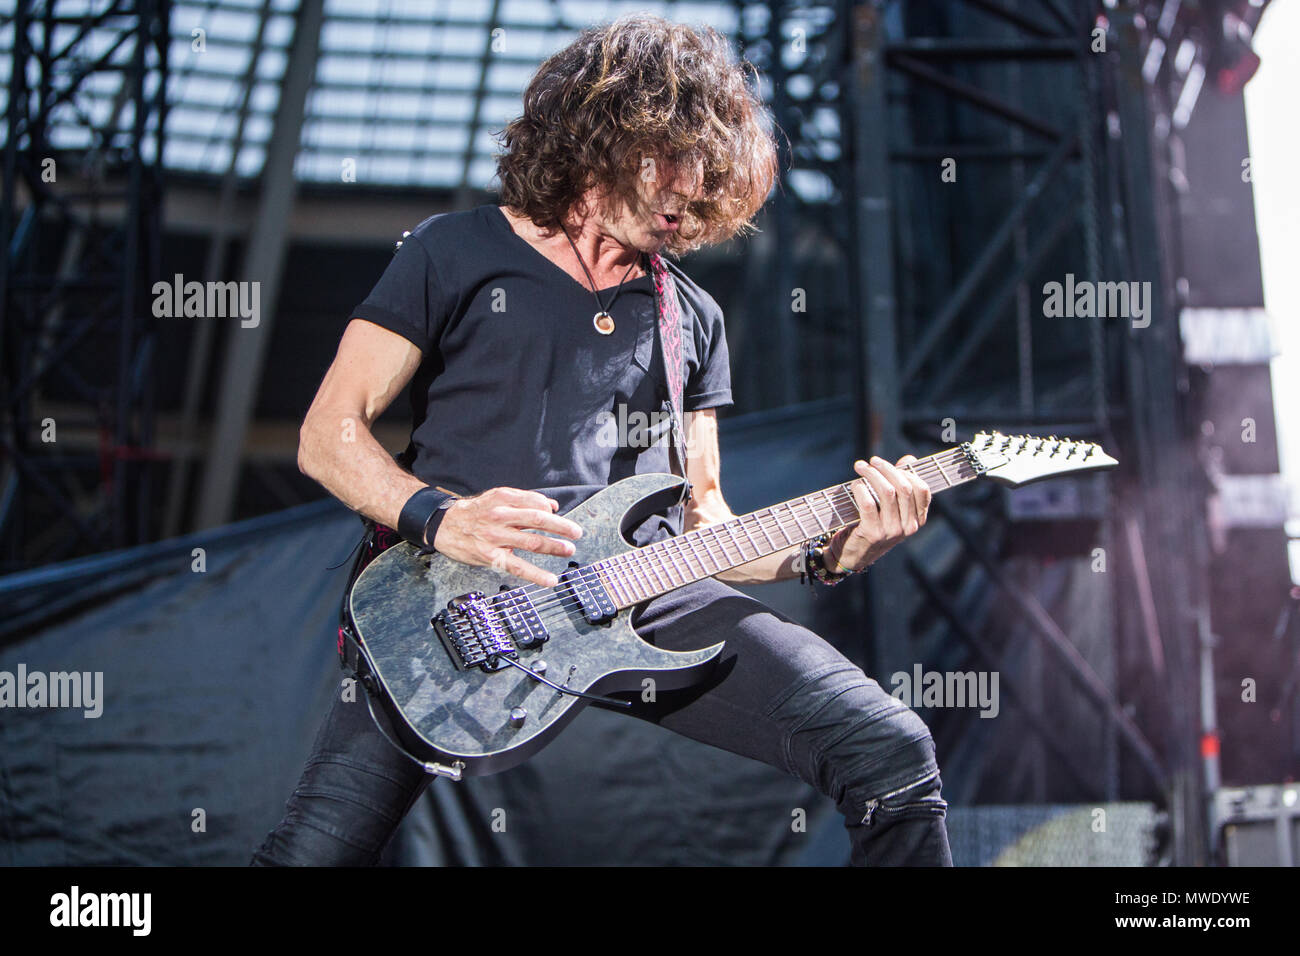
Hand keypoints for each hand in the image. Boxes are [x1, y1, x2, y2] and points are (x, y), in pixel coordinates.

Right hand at [432, 487, 582, 587]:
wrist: (444, 525)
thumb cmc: (475, 513)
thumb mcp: (497, 498)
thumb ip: (524, 500)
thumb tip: (551, 505)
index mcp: (503, 499)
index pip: (535, 502)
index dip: (550, 509)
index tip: (559, 516)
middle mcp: (500, 516)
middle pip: (537, 520)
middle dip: (561, 526)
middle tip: (576, 532)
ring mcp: (496, 537)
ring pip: (531, 542)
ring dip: (554, 546)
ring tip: (568, 550)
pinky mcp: (492, 557)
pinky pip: (518, 566)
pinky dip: (536, 574)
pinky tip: (550, 579)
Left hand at [828, 455, 930, 571]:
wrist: (852, 555)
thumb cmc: (872, 526)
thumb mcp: (891, 509)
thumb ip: (900, 485)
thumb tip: (909, 460)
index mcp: (917, 520)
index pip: (922, 490)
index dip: (908, 472)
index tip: (894, 463)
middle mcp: (908, 527)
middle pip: (904, 487)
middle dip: (887, 469)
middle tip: (872, 461)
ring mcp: (891, 531)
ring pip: (887, 492)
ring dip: (872, 474)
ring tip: (861, 467)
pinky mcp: (873, 533)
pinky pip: (868, 503)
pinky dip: (860, 488)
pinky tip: (855, 485)